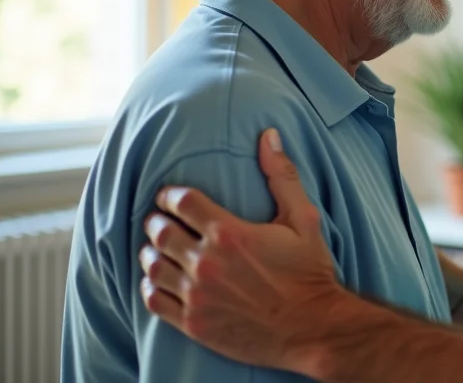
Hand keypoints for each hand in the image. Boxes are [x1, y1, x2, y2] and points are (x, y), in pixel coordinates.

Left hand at [139, 128, 345, 373]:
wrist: (313, 327)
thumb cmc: (309, 273)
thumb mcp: (304, 219)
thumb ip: (282, 175)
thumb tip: (269, 136)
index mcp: (230, 233)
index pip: (182, 202)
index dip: (170, 195)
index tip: (170, 196)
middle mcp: (206, 263)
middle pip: (161, 231)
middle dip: (157, 221)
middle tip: (161, 220)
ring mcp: (197, 295)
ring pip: (152, 265)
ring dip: (151, 252)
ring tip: (158, 248)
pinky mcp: (193, 323)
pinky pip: (153, 301)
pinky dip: (149, 286)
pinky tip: (156, 280)